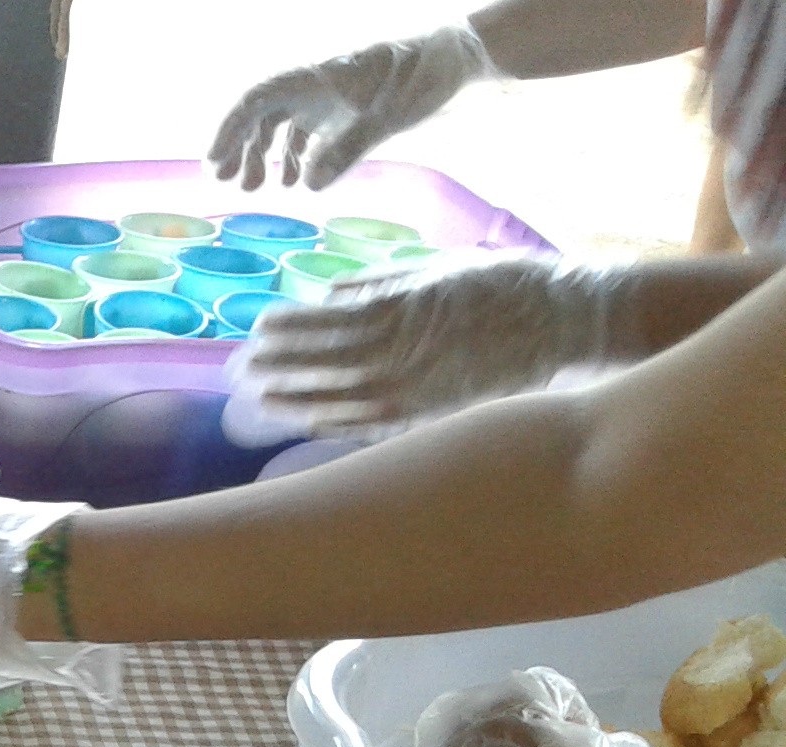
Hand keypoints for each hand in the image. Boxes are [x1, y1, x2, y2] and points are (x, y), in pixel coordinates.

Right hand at [207, 24, 493, 191]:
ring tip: (257, 188)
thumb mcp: (387, 116)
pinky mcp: (339, 108)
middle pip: (259, 114)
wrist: (452, 59)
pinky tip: (297, 182)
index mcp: (314, 77)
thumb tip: (309, 187)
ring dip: (263, 155)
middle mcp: (312, 85)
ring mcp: (324, 96)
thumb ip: (346, 150)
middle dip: (239, 147)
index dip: (230, 130)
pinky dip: (294, 157)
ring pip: (278, 124)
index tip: (215, 162)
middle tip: (228, 182)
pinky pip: (304, 132)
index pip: (257, 100)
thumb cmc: (420, 78)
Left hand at [243, 258, 631, 434]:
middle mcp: (398, 350)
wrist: (561, 319)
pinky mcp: (430, 412)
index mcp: (397, 307)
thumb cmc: (500, 284)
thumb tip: (329, 290)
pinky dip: (334, 422)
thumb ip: (381, 279)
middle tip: (241, 368)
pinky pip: (370, 424)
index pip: (323, 320)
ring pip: (337, 398)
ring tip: (261, 399)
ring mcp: (413, 387)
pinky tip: (307, 420)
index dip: (286, 327)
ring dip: (294, 398)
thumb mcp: (437, 267)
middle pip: (320, 361)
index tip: (256, 329)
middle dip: (277, 364)